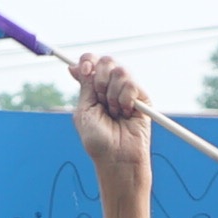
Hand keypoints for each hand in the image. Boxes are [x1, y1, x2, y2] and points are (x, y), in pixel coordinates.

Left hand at [68, 54, 151, 176]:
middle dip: (100, 78)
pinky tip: (126, 114)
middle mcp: (111, 87)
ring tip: (114, 113)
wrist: (116, 157)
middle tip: (100, 99)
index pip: (92, 61)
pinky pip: (131, 85)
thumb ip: (84, 86)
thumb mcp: (85, 110)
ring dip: (112, 94)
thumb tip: (74, 66)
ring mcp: (127, 91)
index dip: (88, 60)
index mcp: (94, 88)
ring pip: (120, 71)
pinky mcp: (143, 98)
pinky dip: (125, 100)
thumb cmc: (98, 140)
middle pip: (107, 60)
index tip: (86, 70)